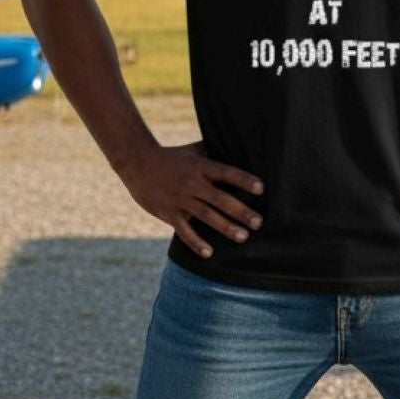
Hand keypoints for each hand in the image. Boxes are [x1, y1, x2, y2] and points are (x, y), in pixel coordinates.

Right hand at [121, 141, 263, 259]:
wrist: (138, 163)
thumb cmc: (172, 157)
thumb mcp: (193, 150)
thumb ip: (214, 151)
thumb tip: (239, 145)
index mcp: (201, 167)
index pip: (226, 173)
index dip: (243, 180)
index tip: (261, 188)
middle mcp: (192, 183)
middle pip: (220, 199)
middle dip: (240, 211)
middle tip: (259, 223)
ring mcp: (180, 199)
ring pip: (206, 215)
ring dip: (225, 227)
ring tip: (243, 237)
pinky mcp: (168, 213)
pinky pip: (184, 230)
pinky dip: (195, 242)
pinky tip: (209, 253)